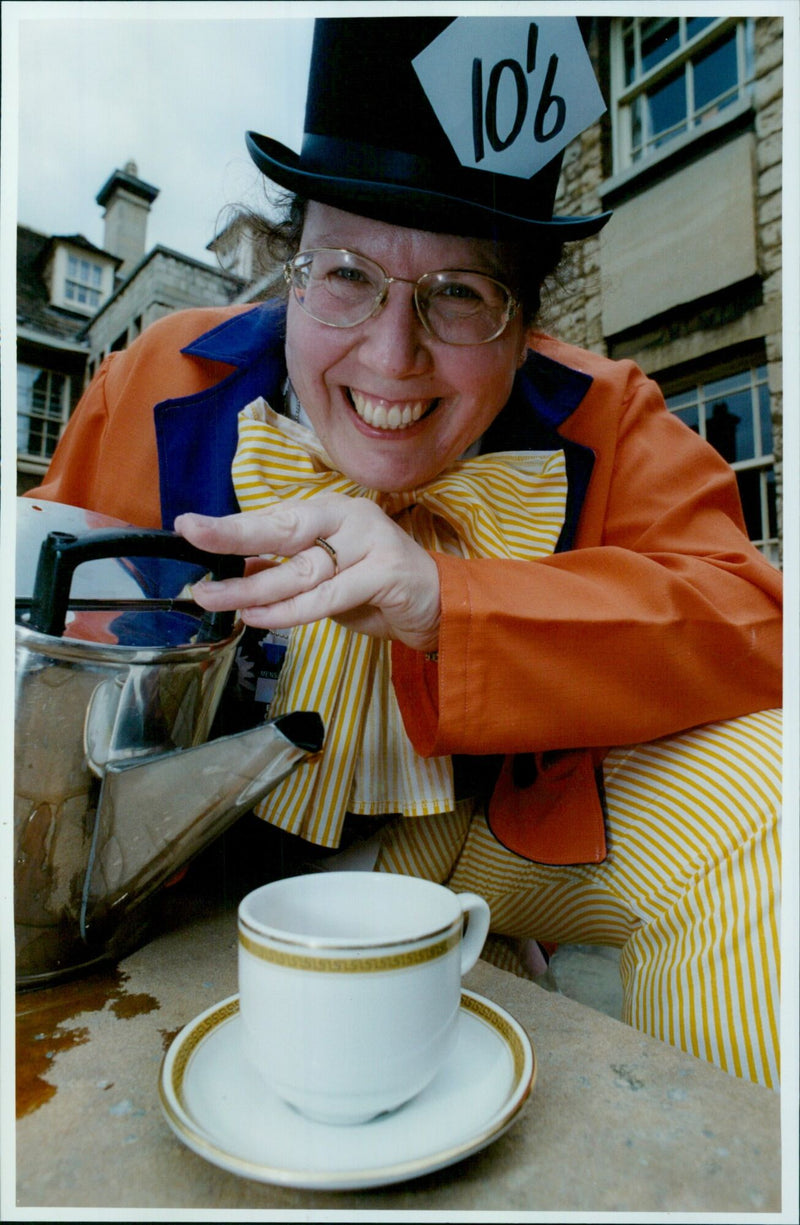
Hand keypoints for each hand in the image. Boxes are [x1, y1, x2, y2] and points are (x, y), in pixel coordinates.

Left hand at [175, 494, 440, 651]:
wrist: (440, 606)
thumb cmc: (377, 589)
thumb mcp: (325, 579)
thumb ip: (287, 572)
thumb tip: (237, 573)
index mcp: (330, 513)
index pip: (272, 517)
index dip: (230, 524)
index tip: (188, 526)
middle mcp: (349, 517)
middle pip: (283, 526)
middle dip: (233, 534)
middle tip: (193, 536)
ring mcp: (371, 541)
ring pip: (301, 569)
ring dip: (253, 588)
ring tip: (215, 599)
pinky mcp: (387, 570)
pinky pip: (327, 596)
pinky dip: (290, 610)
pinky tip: (258, 617)